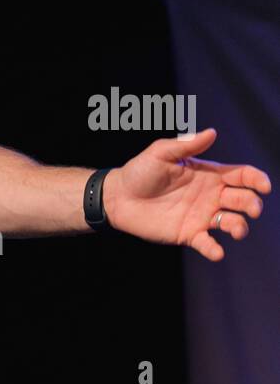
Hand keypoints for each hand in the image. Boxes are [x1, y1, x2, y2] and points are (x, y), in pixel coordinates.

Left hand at [103, 128, 271, 260]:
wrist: (118, 196)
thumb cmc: (140, 170)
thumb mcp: (161, 152)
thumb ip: (187, 144)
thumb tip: (212, 132)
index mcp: (208, 174)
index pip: (241, 175)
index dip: (256, 179)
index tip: (264, 186)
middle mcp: (210, 195)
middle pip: (243, 199)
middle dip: (252, 204)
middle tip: (251, 208)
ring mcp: (201, 216)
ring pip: (233, 223)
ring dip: (240, 227)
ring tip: (235, 229)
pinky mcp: (189, 234)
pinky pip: (209, 244)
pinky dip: (215, 250)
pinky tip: (216, 251)